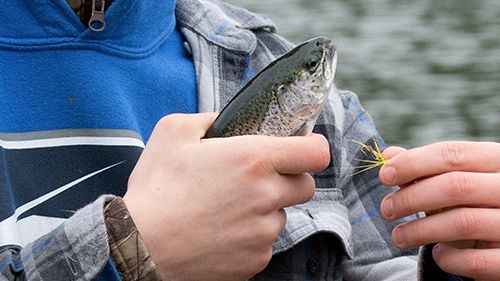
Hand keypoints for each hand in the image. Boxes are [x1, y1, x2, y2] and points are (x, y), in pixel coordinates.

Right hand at [123, 113, 329, 280]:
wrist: (139, 246)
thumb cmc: (155, 188)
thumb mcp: (174, 132)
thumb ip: (210, 120)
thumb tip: (226, 123)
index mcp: (253, 159)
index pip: (315, 153)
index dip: (313, 147)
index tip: (303, 147)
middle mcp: (267, 196)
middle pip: (305, 186)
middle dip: (289, 179)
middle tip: (258, 179)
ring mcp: (263, 232)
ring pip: (280, 216)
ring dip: (263, 209)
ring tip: (224, 209)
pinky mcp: (255, 260)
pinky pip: (263, 243)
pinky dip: (248, 236)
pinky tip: (218, 232)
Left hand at [378, 141, 499, 280]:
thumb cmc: (478, 205)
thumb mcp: (458, 183)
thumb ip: (425, 170)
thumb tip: (389, 154)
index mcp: (498, 161)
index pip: (453, 154)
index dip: (413, 162)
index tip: (384, 175)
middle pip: (455, 186)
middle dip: (411, 198)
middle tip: (386, 210)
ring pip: (463, 222)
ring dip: (420, 230)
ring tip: (399, 236)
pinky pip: (476, 260)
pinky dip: (449, 258)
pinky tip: (437, 254)